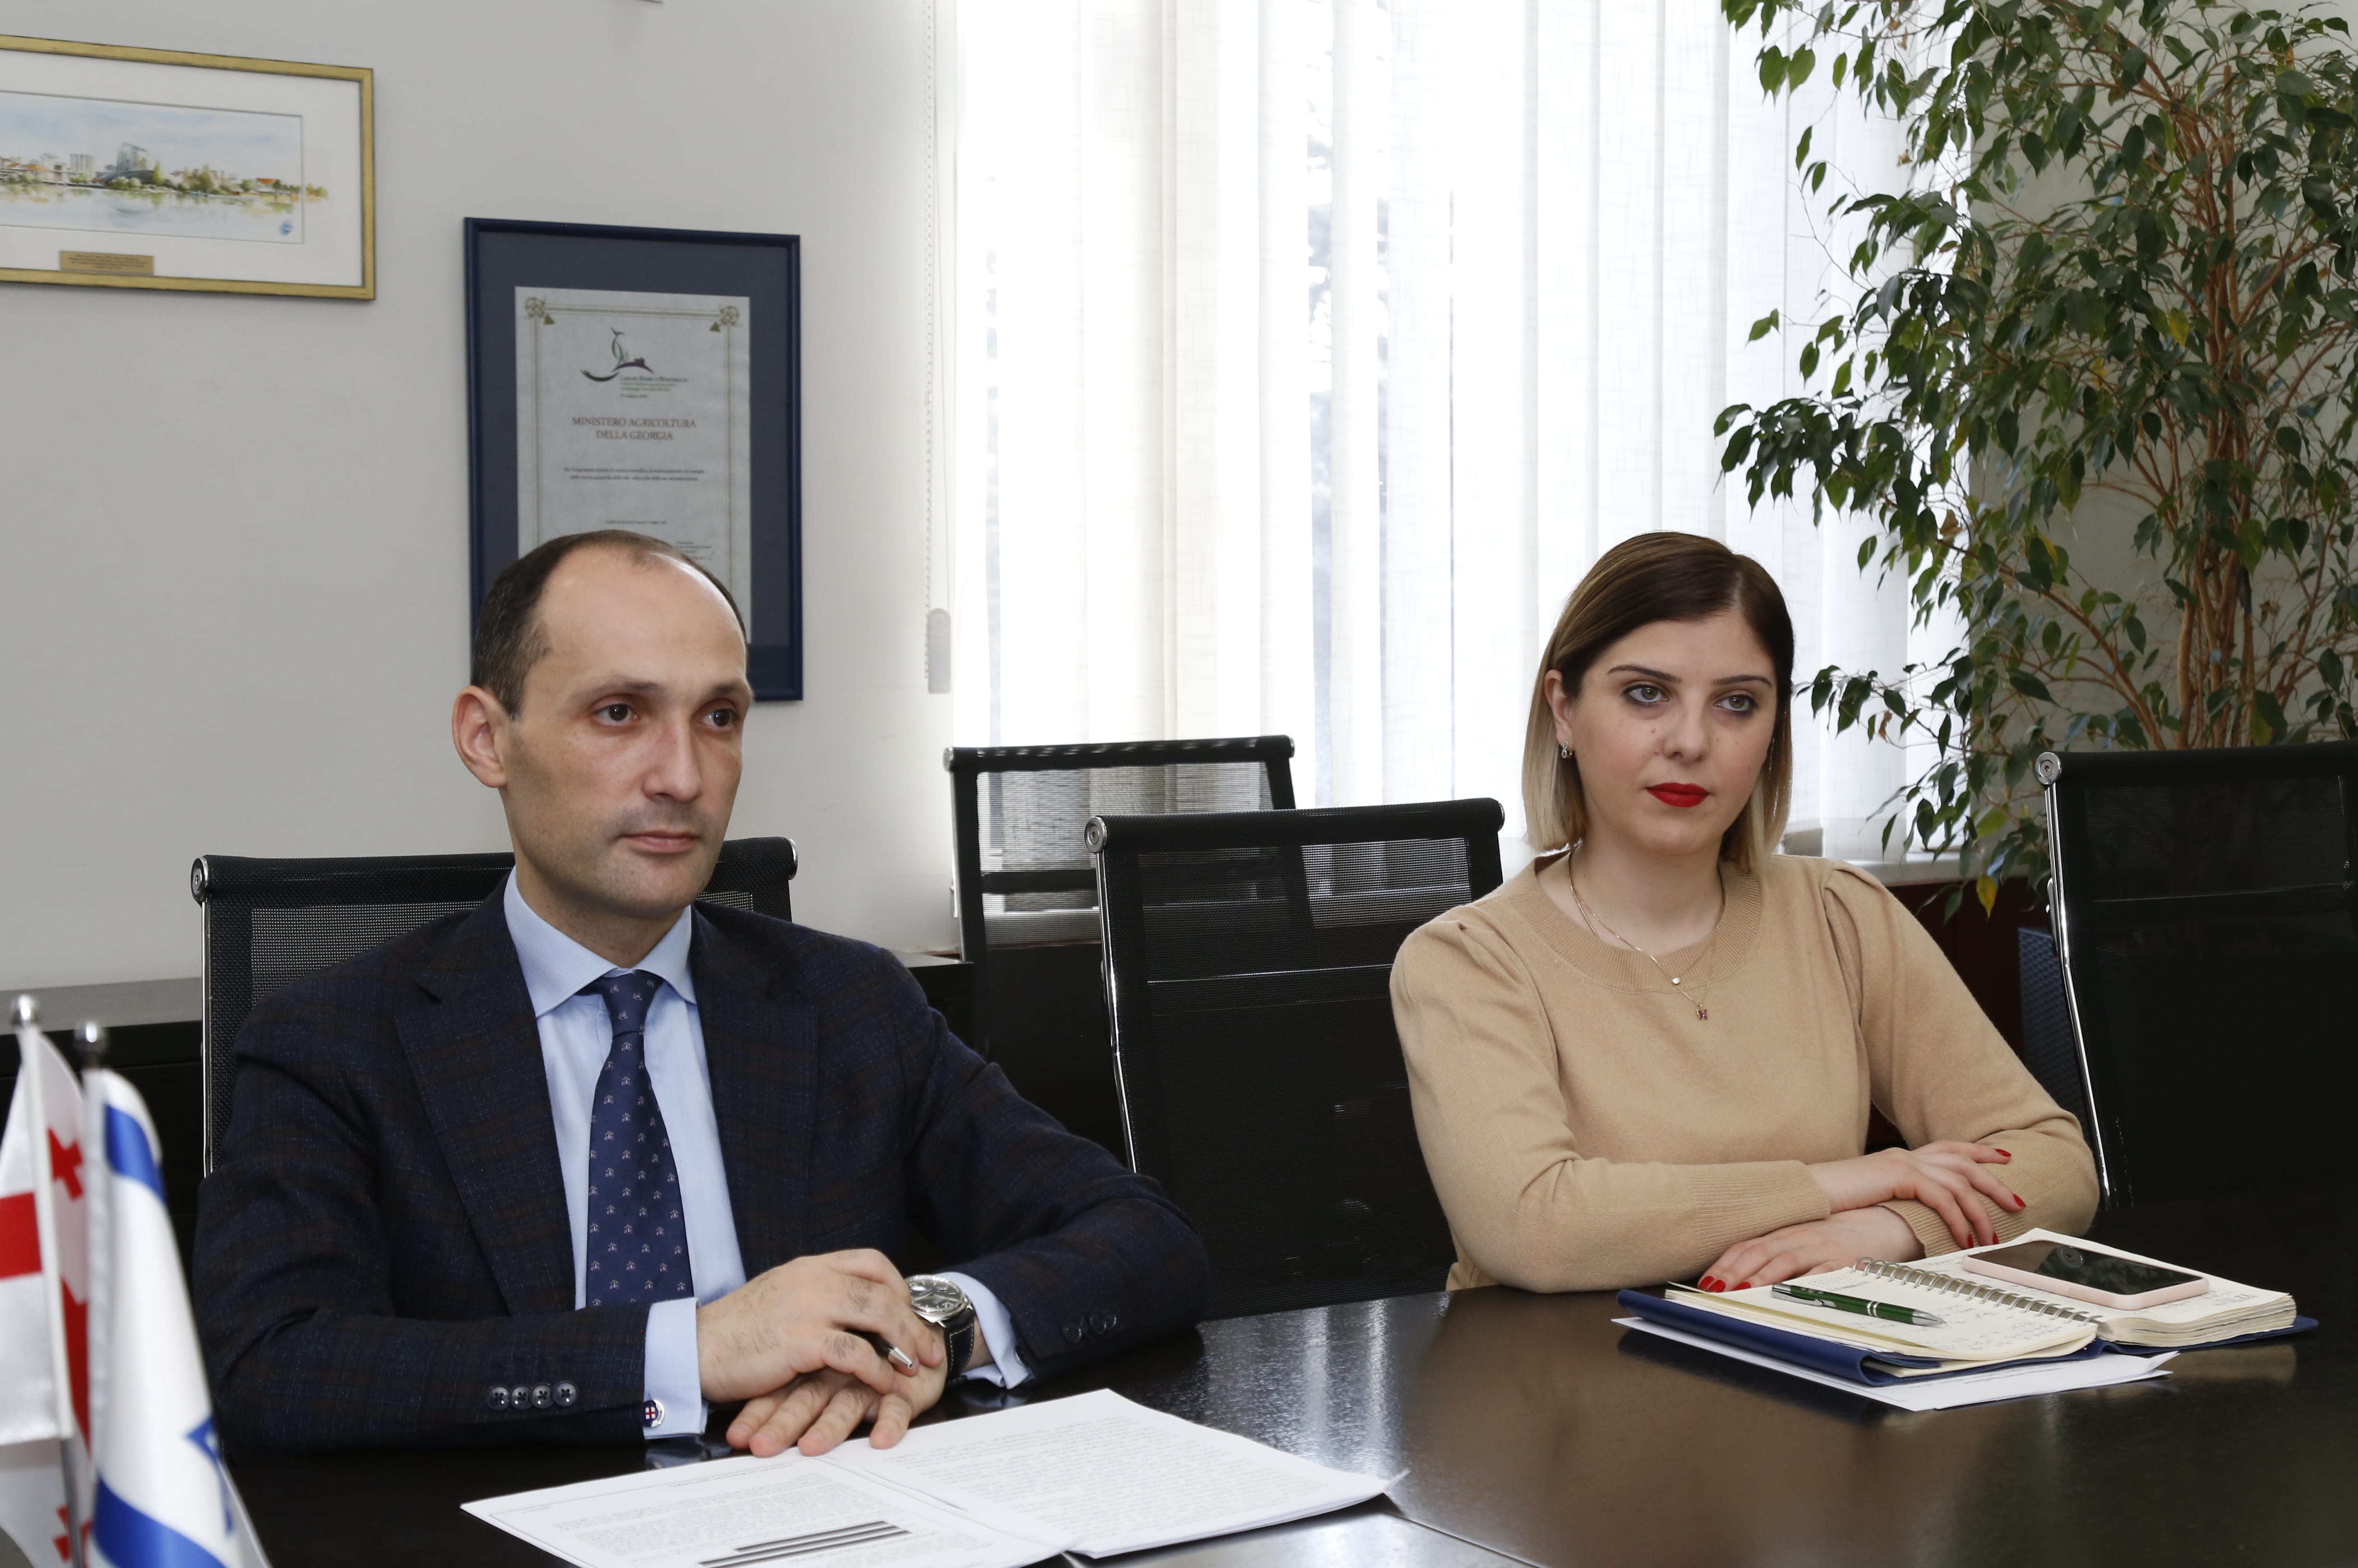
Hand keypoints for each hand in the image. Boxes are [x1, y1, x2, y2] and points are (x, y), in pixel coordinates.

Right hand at [695, 1250, 942, 1404]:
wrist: (696, 1347)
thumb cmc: (736, 1330)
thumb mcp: (780, 1295)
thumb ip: (813, 1294)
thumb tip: (848, 1307)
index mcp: (810, 1266)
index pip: (871, 1261)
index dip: (898, 1286)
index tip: (911, 1312)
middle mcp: (813, 1278)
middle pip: (883, 1290)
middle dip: (913, 1321)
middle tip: (929, 1349)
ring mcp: (808, 1307)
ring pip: (877, 1315)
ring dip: (903, 1343)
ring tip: (914, 1368)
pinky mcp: (802, 1340)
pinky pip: (855, 1353)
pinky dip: (876, 1369)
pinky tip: (884, 1384)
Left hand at [726, 1356, 945, 1456]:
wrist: (912, 1337)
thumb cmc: (860, 1360)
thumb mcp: (814, 1377)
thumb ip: (783, 1394)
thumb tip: (735, 1433)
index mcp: (810, 1365)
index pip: (777, 1392)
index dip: (756, 1414)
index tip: (735, 1438)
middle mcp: (836, 1372)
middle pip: (806, 1398)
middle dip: (783, 1424)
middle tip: (762, 1447)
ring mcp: (869, 1379)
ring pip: (846, 1403)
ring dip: (828, 1427)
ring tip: (810, 1448)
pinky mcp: (901, 1388)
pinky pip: (896, 1406)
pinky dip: (889, 1422)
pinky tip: (880, 1440)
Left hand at [1698, 1206, 1922, 1291]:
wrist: (1888, 1220)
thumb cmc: (1844, 1235)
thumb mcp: (1808, 1240)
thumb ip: (1782, 1254)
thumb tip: (1748, 1278)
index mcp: (1787, 1232)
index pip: (1747, 1245)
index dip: (1724, 1263)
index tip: (1705, 1281)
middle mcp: (1800, 1236)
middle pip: (1758, 1252)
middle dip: (1732, 1272)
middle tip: (1712, 1290)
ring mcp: (1822, 1246)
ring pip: (1784, 1260)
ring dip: (1759, 1276)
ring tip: (1739, 1291)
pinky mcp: (1844, 1259)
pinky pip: (1820, 1273)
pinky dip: (1801, 1283)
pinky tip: (1788, 1293)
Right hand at [1807, 1141, 2021, 1250]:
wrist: (1806, 1192)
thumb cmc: (1831, 1200)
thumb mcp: (1870, 1197)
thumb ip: (1895, 1200)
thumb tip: (1915, 1217)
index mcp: (1900, 1157)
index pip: (1948, 1148)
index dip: (1979, 1151)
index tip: (2003, 1157)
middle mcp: (1906, 1155)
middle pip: (1964, 1162)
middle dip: (1995, 1182)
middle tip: (2018, 1202)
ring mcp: (1904, 1162)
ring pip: (1960, 1182)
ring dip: (1981, 1211)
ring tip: (1992, 1236)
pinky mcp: (1900, 1175)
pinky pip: (1943, 1198)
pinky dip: (1958, 1220)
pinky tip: (1963, 1238)